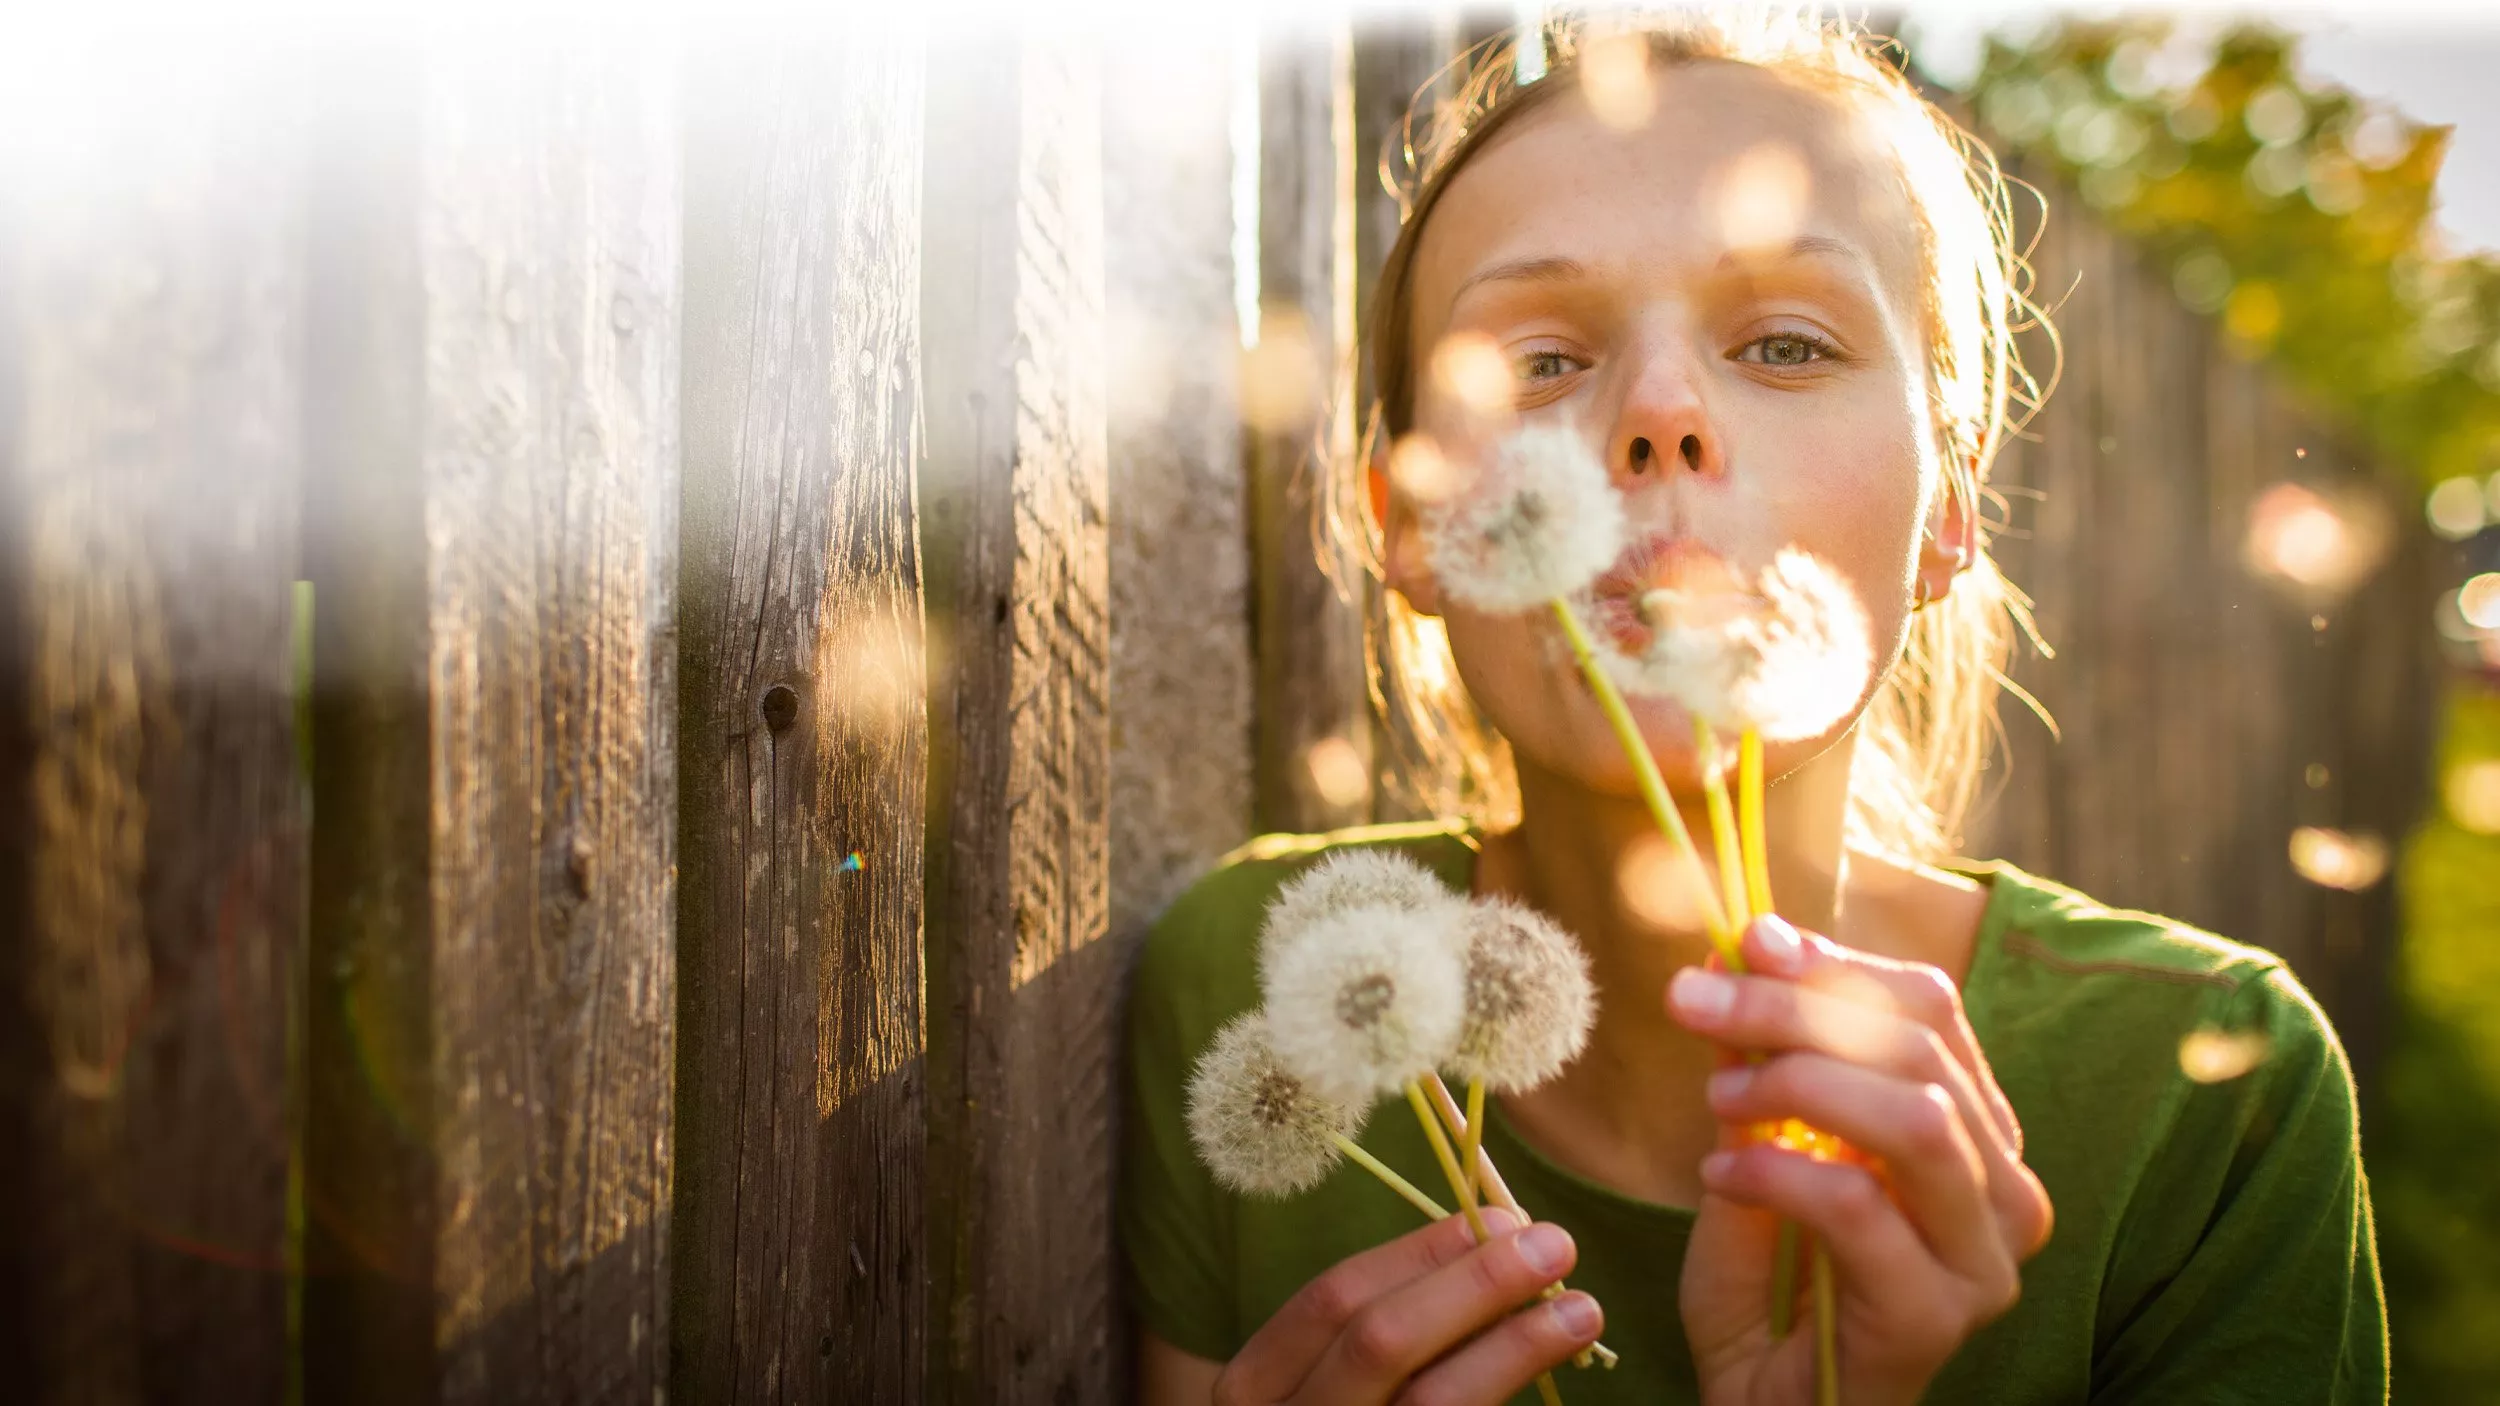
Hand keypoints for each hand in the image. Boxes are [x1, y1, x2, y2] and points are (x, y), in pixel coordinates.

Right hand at [1212, 1208, 1604, 1405]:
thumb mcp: (1325, 1377)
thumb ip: (1389, 1316)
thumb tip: (1495, 1234)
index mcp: (1254, 1385)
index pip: (1333, 1298)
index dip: (1418, 1253)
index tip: (1497, 1219)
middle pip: (1380, 1342)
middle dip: (1474, 1286)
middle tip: (1554, 1246)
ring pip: (1432, 1404)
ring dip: (1514, 1347)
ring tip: (1582, 1309)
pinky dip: (1504, 1388)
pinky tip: (1551, 1369)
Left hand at [1669, 916, 2053, 1405]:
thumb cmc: (1769, 1288)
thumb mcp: (1755, 1149)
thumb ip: (1759, 1064)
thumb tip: (1737, 952)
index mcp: (1976, 1136)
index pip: (1932, 1013)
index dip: (1836, 963)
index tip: (1747, 942)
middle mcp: (2004, 1192)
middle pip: (1917, 1053)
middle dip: (1794, 1009)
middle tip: (1695, 999)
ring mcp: (1983, 1259)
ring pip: (1913, 1120)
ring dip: (1797, 1082)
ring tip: (1717, 1098)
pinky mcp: (1937, 1316)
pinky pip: (1862, 1207)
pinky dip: (1780, 1172)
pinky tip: (1722, 1172)